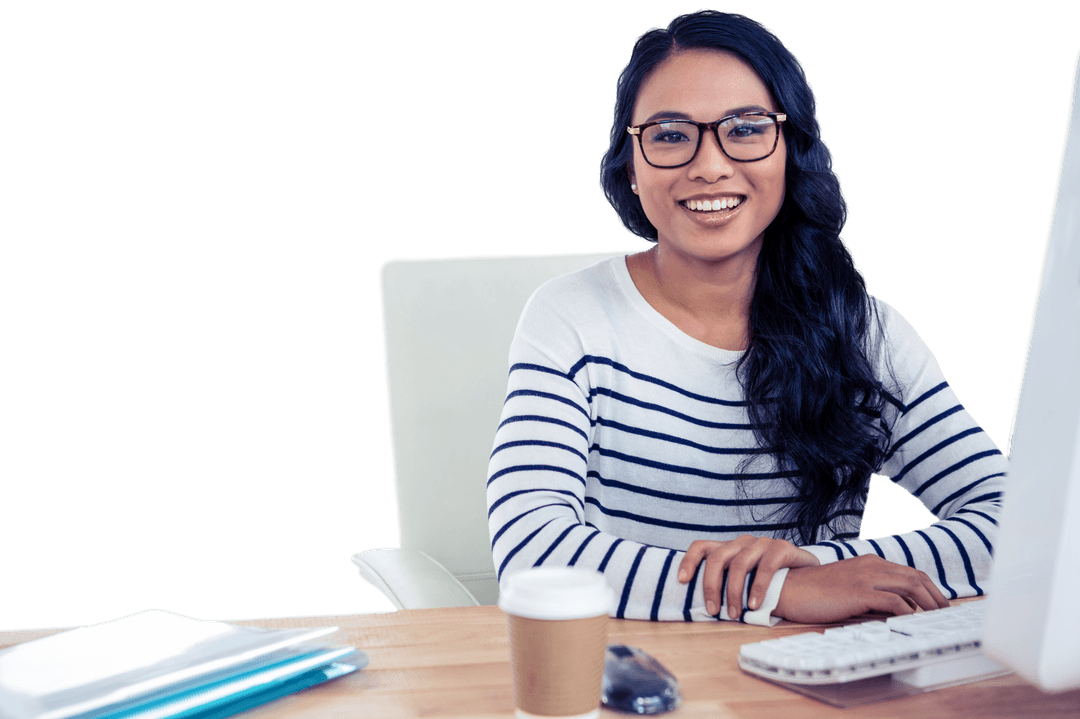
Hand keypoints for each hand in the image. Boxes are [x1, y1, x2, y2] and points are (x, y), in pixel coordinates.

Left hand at [677, 535, 819, 618]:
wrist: (818, 585)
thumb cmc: (777, 589)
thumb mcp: (748, 587)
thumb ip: (728, 588)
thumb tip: (700, 607)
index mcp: (731, 549)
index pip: (701, 547)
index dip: (688, 561)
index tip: (681, 581)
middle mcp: (744, 542)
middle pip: (717, 557)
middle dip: (710, 585)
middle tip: (712, 611)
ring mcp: (763, 543)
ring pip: (739, 563)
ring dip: (733, 591)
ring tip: (734, 614)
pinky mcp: (783, 548)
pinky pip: (765, 566)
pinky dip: (757, 587)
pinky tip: (755, 606)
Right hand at [774, 555, 950, 622]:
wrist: (790, 589)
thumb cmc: (817, 592)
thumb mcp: (850, 588)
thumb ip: (873, 594)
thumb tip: (899, 609)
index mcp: (870, 562)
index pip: (910, 572)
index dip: (930, 588)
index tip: (940, 604)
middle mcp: (871, 565)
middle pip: (916, 576)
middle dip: (936, 595)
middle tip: (947, 613)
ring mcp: (865, 577)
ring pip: (910, 586)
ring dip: (929, 603)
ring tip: (938, 618)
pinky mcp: (858, 592)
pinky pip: (893, 600)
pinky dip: (908, 611)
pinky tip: (913, 621)